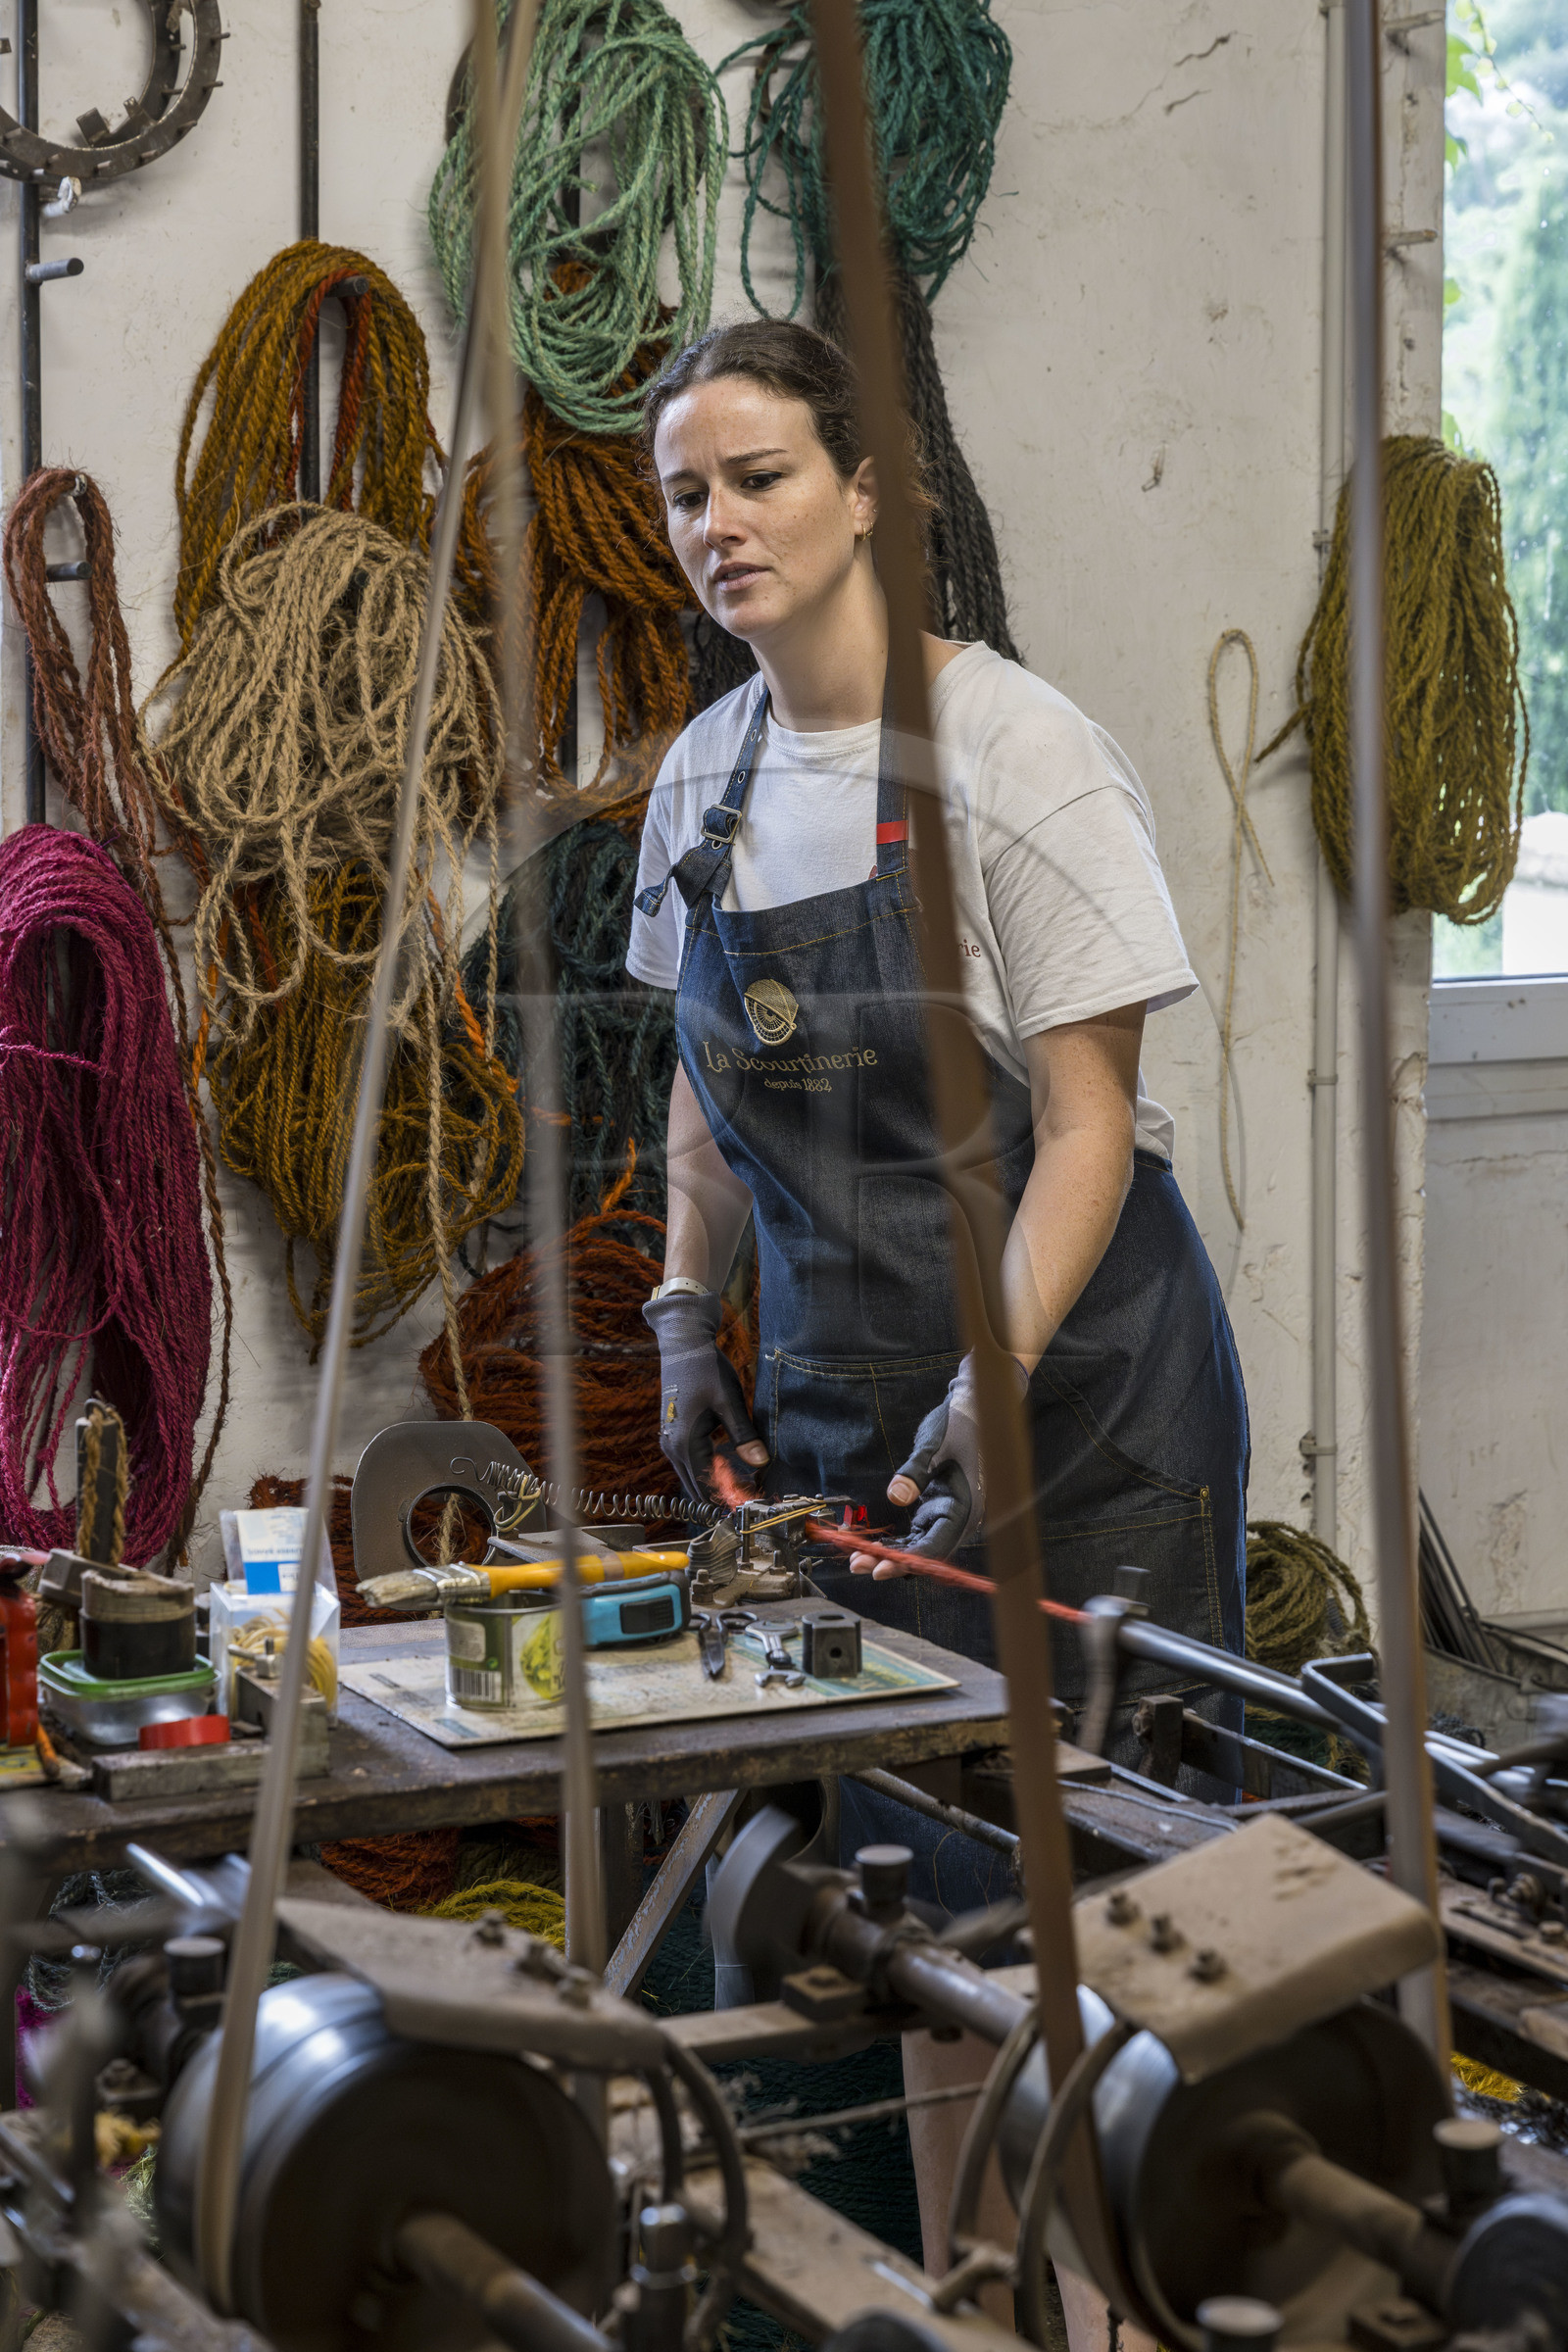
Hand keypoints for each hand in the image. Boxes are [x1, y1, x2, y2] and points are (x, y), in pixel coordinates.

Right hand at [643, 1289, 767, 1502]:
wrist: (683, 1346)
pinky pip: (688, 1463)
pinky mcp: (672, 1434)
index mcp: (686, 1443)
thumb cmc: (707, 1370)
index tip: (750, 1504)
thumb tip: (761, 1462)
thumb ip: (744, 1435)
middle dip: (720, 1497)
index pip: (706, 1486)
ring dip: (711, 1484)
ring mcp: (669, 1441)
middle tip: (748, 1500)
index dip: (728, 1499)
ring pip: (690, 1476)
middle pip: (695, 1487)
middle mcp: (672, 1447)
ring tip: (741, 1487)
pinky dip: (704, 1470)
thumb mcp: (730, 1402)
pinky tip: (726, 1468)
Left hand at [851, 1352, 1029, 1573]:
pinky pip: (916, 1535)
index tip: (879, 1569)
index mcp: (965, 1508)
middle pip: (924, 1553)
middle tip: (857, 1565)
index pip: (934, 1547)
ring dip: (889, 1555)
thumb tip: (896, 1497)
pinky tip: (871, 1546)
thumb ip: (914, 1471)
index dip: (906, 1561)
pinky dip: (895, 1542)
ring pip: (918, 1547)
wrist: (970, 1409)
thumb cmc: (956, 1424)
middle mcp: (960, 1519)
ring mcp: (948, 1517)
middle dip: (891, 1562)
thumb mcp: (933, 1443)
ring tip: (857, 1560)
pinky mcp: (937, 1510)